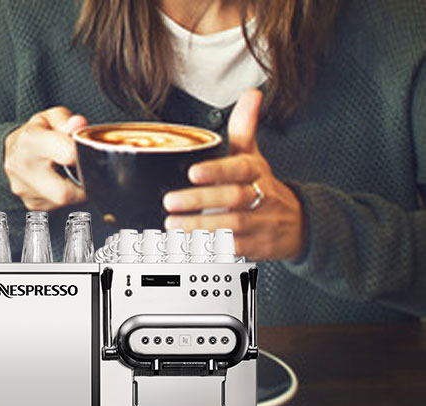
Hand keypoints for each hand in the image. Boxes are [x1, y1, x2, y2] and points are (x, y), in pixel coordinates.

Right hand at [4, 107, 89, 209]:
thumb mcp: (49, 118)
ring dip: (72, 188)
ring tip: (66, 172)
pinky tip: (57, 181)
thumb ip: (66, 121)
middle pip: (65, 192)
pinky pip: (58, 205)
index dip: (83, 153)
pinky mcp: (31, 203)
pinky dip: (63, 195)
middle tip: (84, 170)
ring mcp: (24, 189)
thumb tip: (79, 125)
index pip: (68, 154)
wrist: (11, 152)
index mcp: (30, 141)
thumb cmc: (35, 134)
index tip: (85, 150)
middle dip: (82, 184)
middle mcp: (23, 168)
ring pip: (64, 200)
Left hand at [163, 90, 304, 260]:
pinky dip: (212, 249)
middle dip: (200, 200)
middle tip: (169, 201)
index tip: (192, 172)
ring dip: (200, 226)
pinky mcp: (257, 247)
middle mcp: (260, 197)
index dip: (218, 170)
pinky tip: (189, 246)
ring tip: (172, 224)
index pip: (241, 168)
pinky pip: (234, 250)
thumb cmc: (262, 185)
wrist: (297, 223)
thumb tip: (252, 93)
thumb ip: (245, 127)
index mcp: (255, 172)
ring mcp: (260, 224)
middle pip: (234, 198)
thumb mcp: (253, 156)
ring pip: (232, 226)